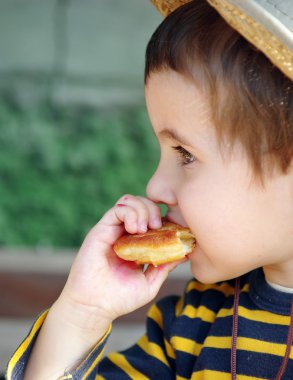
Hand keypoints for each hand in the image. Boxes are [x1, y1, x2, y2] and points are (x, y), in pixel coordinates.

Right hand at [58, 195, 184, 330]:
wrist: (94, 307)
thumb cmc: (120, 298)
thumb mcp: (149, 283)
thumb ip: (164, 267)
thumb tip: (184, 254)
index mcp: (137, 244)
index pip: (152, 218)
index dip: (163, 218)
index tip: (171, 230)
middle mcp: (124, 233)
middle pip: (142, 204)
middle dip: (154, 209)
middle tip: (157, 225)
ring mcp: (113, 230)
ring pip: (130, 201)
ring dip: (142, 209)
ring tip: (144, 228)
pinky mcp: (101, 229)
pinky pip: (118, 209)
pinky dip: (130, 212)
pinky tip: (134, 229)